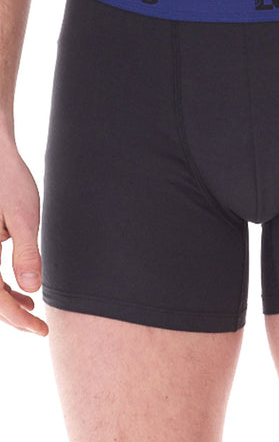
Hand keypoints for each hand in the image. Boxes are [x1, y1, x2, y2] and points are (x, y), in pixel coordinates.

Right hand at [0, 138, 47, 334]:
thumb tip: (31, 289)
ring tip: (33, 310)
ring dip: (6, 302)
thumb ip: (26, 253)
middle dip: (12, 316)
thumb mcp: (23, 217)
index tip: (41, 329)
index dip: (17, 319)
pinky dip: (1, 285)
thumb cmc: (8, 181)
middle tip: (40, 327)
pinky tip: (22, 289)